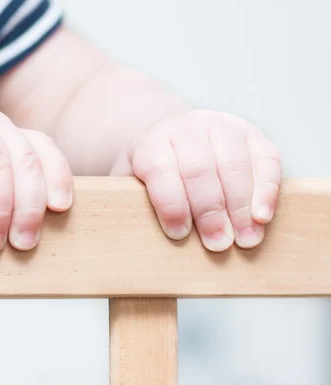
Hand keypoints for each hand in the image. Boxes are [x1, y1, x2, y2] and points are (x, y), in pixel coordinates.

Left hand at [110, 110, 281, 251]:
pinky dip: (267, 189)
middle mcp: (187, 128)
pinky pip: (265, 159)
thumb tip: (141, 244)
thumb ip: (134, 206)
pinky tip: (262, 217)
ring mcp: (222, 127)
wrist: (171, 143)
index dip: (171, 205)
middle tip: (217, 245)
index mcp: (151, 142)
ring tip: (245, 240)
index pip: (160, 169)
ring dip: (241, 205)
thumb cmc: (150, 178)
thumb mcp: (130, 187)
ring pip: (234, 163)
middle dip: (210, 210)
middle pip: (200, 168)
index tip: (179, 235)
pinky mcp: (252, 135)